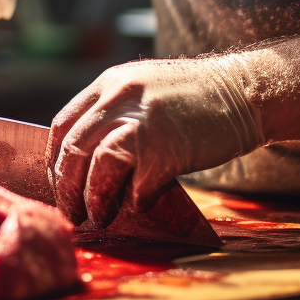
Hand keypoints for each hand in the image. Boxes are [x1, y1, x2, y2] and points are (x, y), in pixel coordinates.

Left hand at [47, 57, 264, 227]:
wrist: (244, 92)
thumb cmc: (194, 98)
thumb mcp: (143, 88)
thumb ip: (113, 112)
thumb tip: (82, 160)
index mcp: (109, 83)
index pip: (63, 125)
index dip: (55, 160)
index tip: (59, 183)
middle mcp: (120, 97)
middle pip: (73, 149)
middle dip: (66, 188)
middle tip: (72, 212)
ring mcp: (144, 121)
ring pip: (97, 167)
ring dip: (94, 199)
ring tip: (99, 217)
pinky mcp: (169, 148)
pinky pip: (138, 185)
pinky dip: (136, 201)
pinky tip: (142, 205)